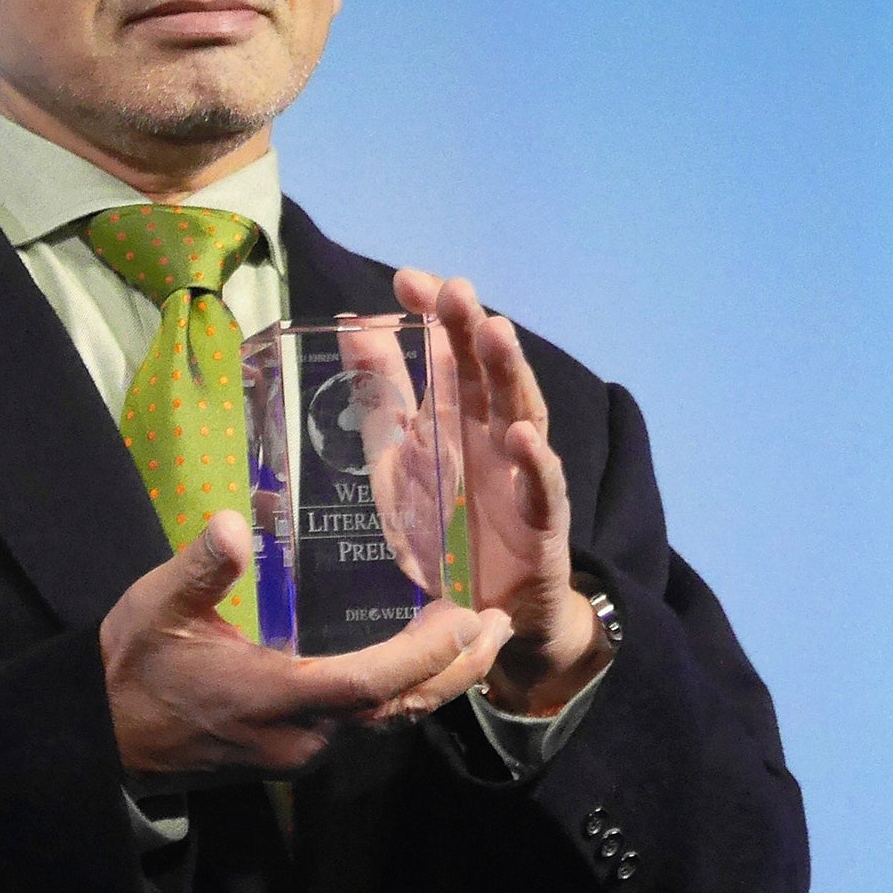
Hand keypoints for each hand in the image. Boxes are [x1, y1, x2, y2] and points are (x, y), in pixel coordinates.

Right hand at [100, 511, 512, 783]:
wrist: (103, 739)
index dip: (422, 656)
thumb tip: (230, 525)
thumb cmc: (129, 669)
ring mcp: (299, 751)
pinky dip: (401, 693)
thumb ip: (199, 569)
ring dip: (435, 683)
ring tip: (476, 641)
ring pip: (387, 722)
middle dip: (454, 670)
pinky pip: (365, 726)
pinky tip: (416, 663)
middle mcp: (300, 736)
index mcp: (273, 698)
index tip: (465, 618)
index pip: (368, 684)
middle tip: (499, 624)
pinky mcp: (292, 754)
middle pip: (397, 709)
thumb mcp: (155, 609)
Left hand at [395, 267, 611, 715]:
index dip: (434, 317)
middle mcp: (493, 436)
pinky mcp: (540, 522)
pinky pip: (542, 487)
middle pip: (487, 374)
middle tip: (455, 290)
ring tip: (496, 333)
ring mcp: (521, 476)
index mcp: (457, 418)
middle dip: (473, 330)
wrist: (484, 611)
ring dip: (510, 374)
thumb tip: (351, 325)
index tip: (408, 281)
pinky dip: (535, 461)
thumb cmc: (443, 529)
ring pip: (522, 413)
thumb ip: (380, 395)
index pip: (448, 354)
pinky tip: (522, 435)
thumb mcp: (398, 459)